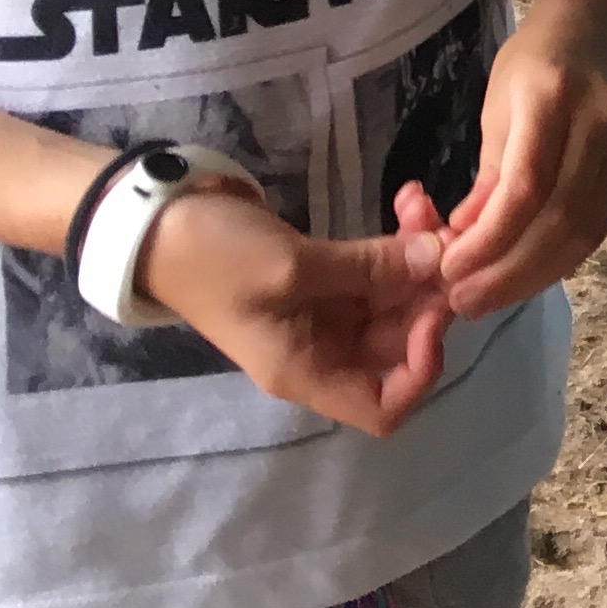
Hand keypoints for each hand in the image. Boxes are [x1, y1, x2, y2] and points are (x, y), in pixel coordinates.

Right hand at [134, 183, 450, 437]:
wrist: (158, 223)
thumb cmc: (213, 259)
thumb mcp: (289, 266)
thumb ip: (368, 266)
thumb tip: (439, 259)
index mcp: (308, 371)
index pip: (384, 408)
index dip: (422, 370)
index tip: (433, 313)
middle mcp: (323, 350)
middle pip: (401, 345)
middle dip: (430, 294)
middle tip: (447, 235)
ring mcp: (325, 313)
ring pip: (397, 300)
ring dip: (420, 256)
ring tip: (425, 206)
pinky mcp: (326, 277)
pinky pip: (379, 270)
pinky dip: (399, 241)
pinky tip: (409, 199)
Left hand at [436, 0, 606, 317]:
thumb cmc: (539, 56)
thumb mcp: (499, 104)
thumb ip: (487, 176)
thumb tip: (464, 244)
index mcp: (553, 98)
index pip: (527, 188)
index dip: (490, 241)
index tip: (450, 271)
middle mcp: (599, 124)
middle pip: (559, 220)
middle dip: (509, 273)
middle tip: (464, 302)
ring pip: (584, 232)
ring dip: (534, 276)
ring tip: (491, 297)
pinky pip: (600, 227)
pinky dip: (563, 258)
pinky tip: (530, 274)